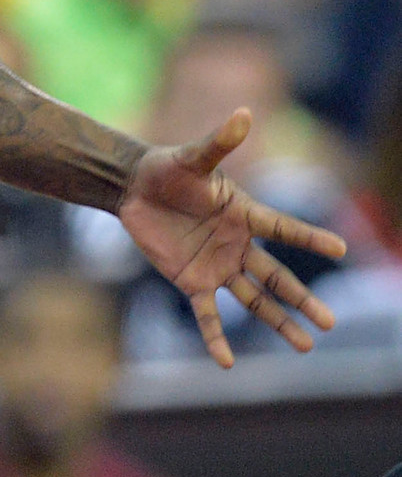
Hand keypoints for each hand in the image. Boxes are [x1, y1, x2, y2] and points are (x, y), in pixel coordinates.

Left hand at [118, 110, 343, 367]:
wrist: (134, 188)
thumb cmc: (167, 167)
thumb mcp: (193, 157)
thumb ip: (219, 143)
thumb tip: (244, 113)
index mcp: (245, 214)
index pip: (284, 228)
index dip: (309, 237)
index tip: (340, 249)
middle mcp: (238, 244)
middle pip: (277, 277)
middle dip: (302, 299)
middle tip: (330, 322)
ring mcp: (217, 265)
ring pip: (255, 300)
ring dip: (278, 322)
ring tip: (306, 345)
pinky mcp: (192, 281)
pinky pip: (208, 315)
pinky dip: (216, 337)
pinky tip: (226, 362)